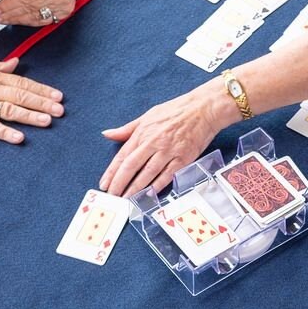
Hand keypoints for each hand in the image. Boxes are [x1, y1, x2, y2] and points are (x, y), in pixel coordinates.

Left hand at [0, 0, 84, 25]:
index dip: (7, 6)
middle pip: (28, 9)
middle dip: (9, 14)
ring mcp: (63, 4)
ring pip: (35, 17)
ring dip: (17, 20)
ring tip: (3, 20)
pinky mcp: (66, 10)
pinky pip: (45, 20)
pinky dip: (30, 21)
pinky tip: (19, 20)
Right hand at [0, 57, 64, 143]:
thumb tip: (16, 62)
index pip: (22, 83)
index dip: (41, 90)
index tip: (58, 95)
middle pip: (21, 96)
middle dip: (42, 103)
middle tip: (60, 110)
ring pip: (10, 110)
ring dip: (30, 115)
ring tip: (47, 121)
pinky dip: (4, 132)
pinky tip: (18, 138)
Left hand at [99, 81, 237, 195]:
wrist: (203, 109)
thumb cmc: (176, 111)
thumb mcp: (148, 116)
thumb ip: (127, 129)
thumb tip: (108, 134)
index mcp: (143, 132)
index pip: (122, 156)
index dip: (112, 172)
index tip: (104, 184)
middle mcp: (153, 142)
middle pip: (132, 166)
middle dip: (120, 183)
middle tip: (113, 196)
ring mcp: (168, 151)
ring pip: (148, 173)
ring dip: (136, 188)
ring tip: (127, 199)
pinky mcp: (183, 158)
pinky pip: (168, 175)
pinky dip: (158, 186)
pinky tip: (149, 194)